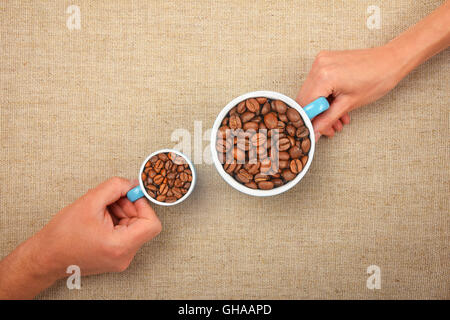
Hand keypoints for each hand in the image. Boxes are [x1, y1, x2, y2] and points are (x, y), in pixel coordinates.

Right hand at [36, 177, 161, 275]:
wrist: (45, 257)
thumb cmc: (62, 235)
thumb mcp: (90, 201)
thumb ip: (115, 187)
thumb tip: (132, 183)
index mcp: (120, 246)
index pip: (152, 224)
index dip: (143, 205)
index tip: (130, 195)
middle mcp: (124, 256)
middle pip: (143, 224)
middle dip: (129, 206)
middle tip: (111, 199)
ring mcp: (121, 259)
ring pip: (134, 228)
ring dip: (122, 213)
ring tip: (101, 209)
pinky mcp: (116, 257)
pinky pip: (126, 234)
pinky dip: (117, 221)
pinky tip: (100, 218)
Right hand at [297, 46, 402, 139]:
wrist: (391, 61)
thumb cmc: (377, 80)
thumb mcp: (349, 105)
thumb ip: (327, 120)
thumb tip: (315, 132)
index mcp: (323, 76)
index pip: (304, 104)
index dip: (309, 120)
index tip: (314, 131)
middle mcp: (318, 66)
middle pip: (306, 98)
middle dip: (316, 116)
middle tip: (328, 128)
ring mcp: (321, 61)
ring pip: (312, 92)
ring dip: (322, 108)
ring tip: (337, 120)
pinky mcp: (325, 60)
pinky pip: (318, 82)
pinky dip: (325, 96)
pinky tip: (337, 106)